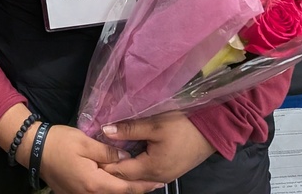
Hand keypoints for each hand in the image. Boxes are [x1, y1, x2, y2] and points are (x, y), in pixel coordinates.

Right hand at [37, 124, 162, 193]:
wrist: (33, 148)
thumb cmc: (59, 142)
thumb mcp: (85, 142)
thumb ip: (108, 152)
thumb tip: (126, 157)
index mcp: (94, 183)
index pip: (125, 188)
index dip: (143, 185)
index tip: (158, 182)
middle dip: (135, 188)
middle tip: (152, 181)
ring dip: (121, 188)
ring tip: (137, 181)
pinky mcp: (72, 193)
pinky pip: (95, 193)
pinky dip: (108, 188)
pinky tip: (114, 180)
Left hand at [98, 112, 215, 188]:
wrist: (211, 130)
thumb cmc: (183, 125)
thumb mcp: (154, 124)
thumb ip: (129, 129)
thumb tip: (105, 131)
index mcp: (151, 168)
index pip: (120, 171)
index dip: (104, 163)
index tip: (89, 155)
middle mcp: (157, 177)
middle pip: (127, 177)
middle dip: (111, 168)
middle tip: (95, 156)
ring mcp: (164, 176)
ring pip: (137, 177)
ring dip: (123, 169)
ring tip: (108, 156)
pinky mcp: (170, 171)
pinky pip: (146, 174)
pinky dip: (134, 168)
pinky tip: (127, 158)